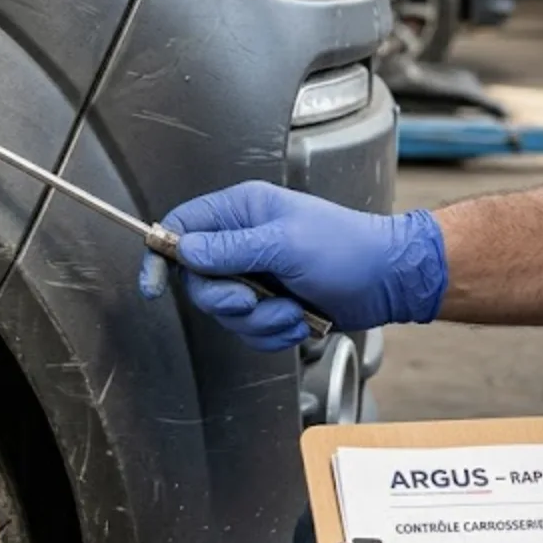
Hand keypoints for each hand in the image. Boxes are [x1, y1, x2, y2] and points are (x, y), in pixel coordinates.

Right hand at [138, 180, 447, 350]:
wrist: (389, 280)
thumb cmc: (348, 250)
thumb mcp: (285, 244)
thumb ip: (230, 249)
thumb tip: (184, 249)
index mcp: (243, 211)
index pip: (182, 226)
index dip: (162, 253)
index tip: (153, 284)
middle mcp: (244, 239)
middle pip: (198, 278)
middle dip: (226, 299)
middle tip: (252, 299)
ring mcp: (257, 272)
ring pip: (225, 309)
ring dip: (257, 319)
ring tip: (291, 310)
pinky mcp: (271, 301)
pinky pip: (248, 328)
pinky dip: (272, 331)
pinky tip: (298, 319)